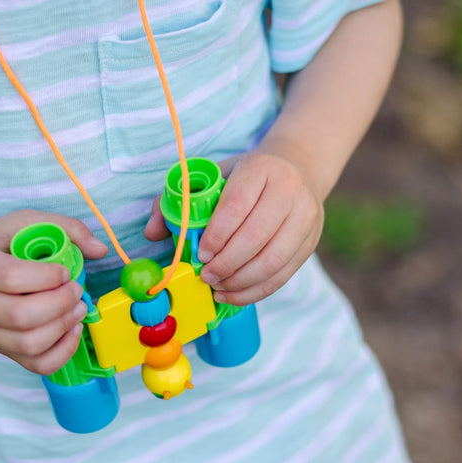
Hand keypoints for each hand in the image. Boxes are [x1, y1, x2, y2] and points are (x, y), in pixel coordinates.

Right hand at [0, 210, 106, 374]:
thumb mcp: (22, 223)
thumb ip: (65, 228)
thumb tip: (100, 250)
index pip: (11, 278)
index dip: (46, 277)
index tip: (65, 271)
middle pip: (20, 316)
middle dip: (60, 304)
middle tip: (77, 290)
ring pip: (28, 344)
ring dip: (63, 328)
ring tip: (78, 309)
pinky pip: (33, 364)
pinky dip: (61, 353)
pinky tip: (71, 330)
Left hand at [144, 152, 322, 305]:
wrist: (296, 171)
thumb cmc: (242, 178)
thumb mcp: (211, 177)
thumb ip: (176, 202)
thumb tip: (150, 233)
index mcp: (260, 168)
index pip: (237, 205)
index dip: (216, 234)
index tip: (200, 254)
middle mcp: (290, 190)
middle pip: (256, 236)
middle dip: (226, 263)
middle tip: (205, 276)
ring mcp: (306, 217)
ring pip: (273, 259)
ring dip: (240, 281)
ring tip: (216, 286)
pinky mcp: (311, 242)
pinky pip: (283, 274)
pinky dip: (255, 291)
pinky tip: (232, 294)